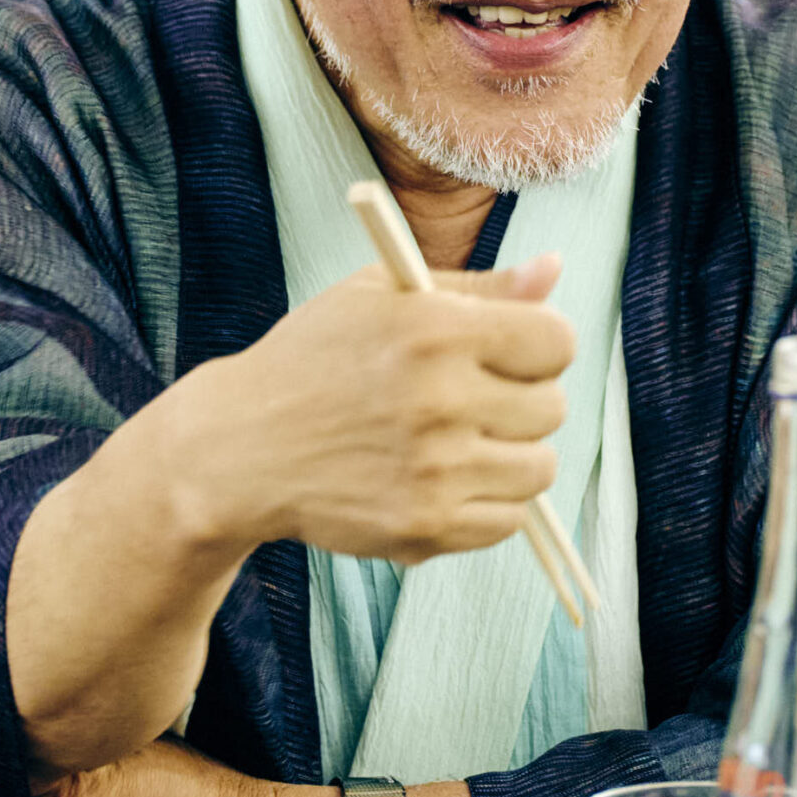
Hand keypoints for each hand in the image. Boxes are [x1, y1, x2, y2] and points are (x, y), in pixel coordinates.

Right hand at [163, 257, 573, 563]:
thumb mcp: (383, 296)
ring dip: (511, 455)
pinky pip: (508, 519)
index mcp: (434, 330)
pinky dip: (487, 502)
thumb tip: (554, 270)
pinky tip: (443, 478)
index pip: (556, 342)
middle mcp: (439, 400)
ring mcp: (435, 470)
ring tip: (460, 441)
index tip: (510, 353)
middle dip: (523, 400)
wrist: (239, 448)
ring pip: (540, 468)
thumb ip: (478, 287)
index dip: (539, 345)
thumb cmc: (315, 359)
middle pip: (553, 407)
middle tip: (472, 399)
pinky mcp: (426, 526)